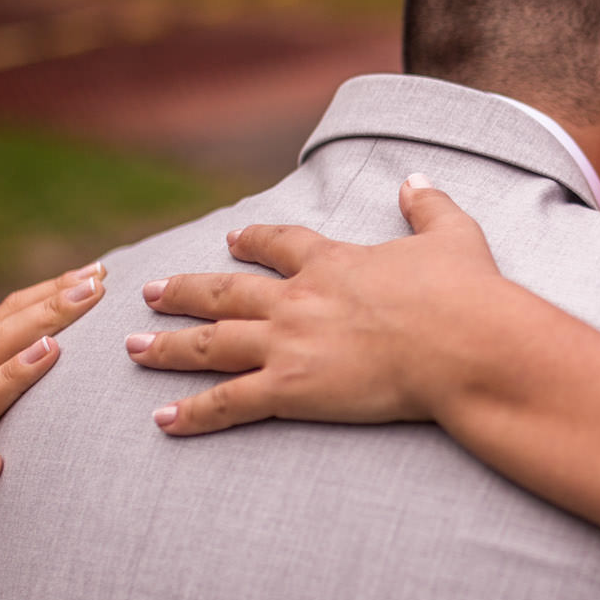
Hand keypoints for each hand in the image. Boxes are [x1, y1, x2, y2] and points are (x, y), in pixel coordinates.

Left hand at [131, 175, 503, 434]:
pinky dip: (194, 413)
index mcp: (333, 262)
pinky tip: (163, 421)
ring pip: (210, 343)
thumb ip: (428, 207)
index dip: (253, 241)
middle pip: (225, 292)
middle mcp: (298, 299)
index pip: (279, 244)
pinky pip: (230, 402)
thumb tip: (413, 179)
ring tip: (134, 347)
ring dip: (168, 346)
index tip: (233, 241)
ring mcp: (288, 344)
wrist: (464, 345)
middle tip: (152, 291)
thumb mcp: (453, 237)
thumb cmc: (465, 294)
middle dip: (185, 291)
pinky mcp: (292, 388)